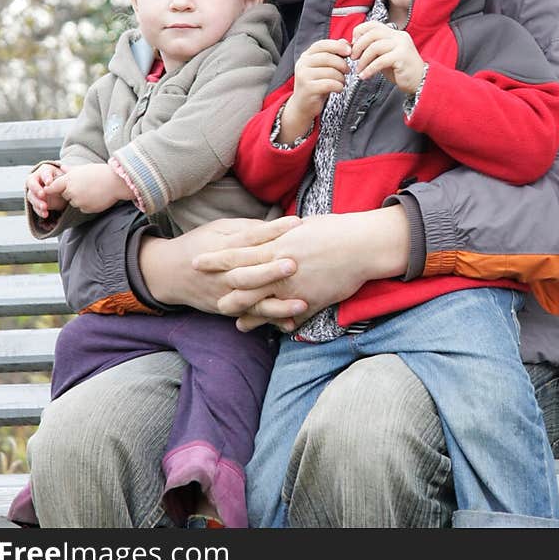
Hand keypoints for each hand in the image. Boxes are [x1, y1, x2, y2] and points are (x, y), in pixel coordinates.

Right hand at [25, 163, 64, 218]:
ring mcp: (34, 191)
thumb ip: (61, 179)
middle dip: (36, 190)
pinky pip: (35, 206)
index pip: (43, 173)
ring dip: (37, 202)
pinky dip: (40, 211)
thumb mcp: (64, 177)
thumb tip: (57, 183)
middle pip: (32, 184)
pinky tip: (45, 213)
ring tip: (45, 207)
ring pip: (31, 196)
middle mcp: (36, 180)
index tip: (49, 182)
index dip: (46, 177)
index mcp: (44, 171)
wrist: (63, 189)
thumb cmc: (63, 179)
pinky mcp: (35, 201)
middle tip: (42, 195)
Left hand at [48, 162, 128, 214]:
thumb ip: (70, 170)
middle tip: (84, 185)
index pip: (52, 187)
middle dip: (71, 192)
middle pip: (65, 195)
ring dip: (79, 199)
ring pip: (74, 202)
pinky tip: (96, 196)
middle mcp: (71, 191)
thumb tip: (61, 166)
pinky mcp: (86, 209)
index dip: (50, 189)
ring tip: (92, 190)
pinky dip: (87, 204)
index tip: (49, 190)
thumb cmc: (101, 172)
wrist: (116, 182)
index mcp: (69, 179)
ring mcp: (78, 201)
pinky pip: (82, 208)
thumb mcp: (84, 168)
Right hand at [139, 213, 307, 317]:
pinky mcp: (227, 309)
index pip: (250, 238)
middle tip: (294, 264)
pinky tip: (291, 324)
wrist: (168, 273)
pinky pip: (250, 317)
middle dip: (271, 271)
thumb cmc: (199, 244)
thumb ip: (245, 229)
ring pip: (252, 301)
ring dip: (277, 305)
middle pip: (249, 273)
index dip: (272, 230)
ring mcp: (225, 294)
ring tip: (302, 304)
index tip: (296, 224)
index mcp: (222, 247)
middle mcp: (223, 273)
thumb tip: (274, 226)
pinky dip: (270, 322)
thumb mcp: (218, 228)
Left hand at [192, 205, 409, 331]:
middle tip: (206, 297)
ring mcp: (294, 287)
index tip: (197, 260)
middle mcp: (281, 267)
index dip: (216, 259)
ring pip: (263, 304)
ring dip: (247, 313)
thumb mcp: (302, 228)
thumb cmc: (334, 230)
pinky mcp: (310, 301)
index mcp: (277, 245)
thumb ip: (281, 233)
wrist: (361, 245)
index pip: (238, 253)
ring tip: (233, 322)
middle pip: (244, 283)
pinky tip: (271, 331)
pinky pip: (289, 316)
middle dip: (224, 291)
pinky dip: (277, 324)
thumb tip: (269, 231)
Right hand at [280, 38, 350, 141]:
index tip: (349, 51)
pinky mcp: (308, 88)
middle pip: (328, 58)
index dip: (337, 46)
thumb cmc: (316, 84)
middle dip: (342, 64)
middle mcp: (302, 64)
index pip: (322, 44)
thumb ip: (332, 54)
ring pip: (331, 72)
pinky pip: (330, 84)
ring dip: (341, 78)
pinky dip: (338, 86)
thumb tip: (345, 42)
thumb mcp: (323, 67)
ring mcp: (304, 76)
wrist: (302, 105)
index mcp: (306, 56)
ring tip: (341, 82)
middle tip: (347, 71)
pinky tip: (338, 88)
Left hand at [352, 21, 424, 93]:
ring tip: (359, 70)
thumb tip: (353, 47)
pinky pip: (380, 61)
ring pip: (375, 47)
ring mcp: (401, 45)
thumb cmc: (401, 70)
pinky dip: (369, 69)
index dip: (359, 32)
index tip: (353, 45)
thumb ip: (373, 49)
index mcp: (394, 33)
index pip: (372, 24)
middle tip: (353, 58)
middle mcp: (398, 36)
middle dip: (358, 46)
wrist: (420, 81)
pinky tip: (365, 76)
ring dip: (363, 60)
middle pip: (372, 33)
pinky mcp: (402, 57)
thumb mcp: (385, 56)